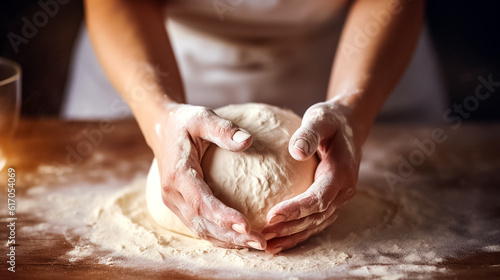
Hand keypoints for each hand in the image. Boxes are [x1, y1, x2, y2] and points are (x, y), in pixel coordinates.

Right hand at [151, 104, 265, 249]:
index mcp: (178, 174)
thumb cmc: (185, 122)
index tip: (247, 226)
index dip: (223, 217)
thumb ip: (224, 129)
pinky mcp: (179, 205)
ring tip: (256, 245)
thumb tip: (248, 140)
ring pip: (200, 230)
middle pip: (202, 224)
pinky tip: (240, 238)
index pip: (201, 202)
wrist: (162, 128)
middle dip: (231, 236)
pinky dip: (219, 235)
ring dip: (227, 240)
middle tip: (260, 243)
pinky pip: (199, 226)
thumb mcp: (203, 117)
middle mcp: (172, 193)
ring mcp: (173, 202)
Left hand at [262, 101, 359, 253]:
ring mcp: (338, 198)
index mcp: (341, 173)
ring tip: (267, 246)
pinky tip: (278, 240)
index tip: (271, 216)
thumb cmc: (331, 120)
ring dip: (292, 236)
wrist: (349, 125)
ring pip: (316, 224)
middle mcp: (343, 191)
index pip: (318, 198)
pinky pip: (315, 221)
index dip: (296, 209)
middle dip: (289, 229)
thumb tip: (296, 151)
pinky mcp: (331, 201)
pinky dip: (298, 233)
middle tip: (262, 235)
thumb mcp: (321, 119)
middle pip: (316, 217)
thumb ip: (309, 134)